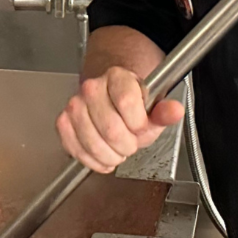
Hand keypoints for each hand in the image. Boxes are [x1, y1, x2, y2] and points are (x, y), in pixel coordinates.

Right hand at [55, 66, 184, 173]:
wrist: (108, 97)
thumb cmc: (132, 105)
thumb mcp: (153, 106)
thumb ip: (164, 111)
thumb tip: (174, 111)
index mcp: (117, 77)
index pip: (127, 103)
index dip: (138, 125)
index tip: (141, 128)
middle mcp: (92, 88)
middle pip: (110, 129)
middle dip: (126, 145)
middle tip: (130, 143)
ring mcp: (75, 105)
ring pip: (92, 143)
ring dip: (110, 156)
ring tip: (117, 150)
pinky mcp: (63, 122)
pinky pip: (76, 149)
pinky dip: (92, 160)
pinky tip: (103, 156)